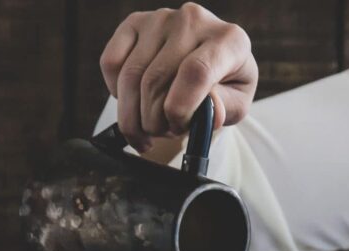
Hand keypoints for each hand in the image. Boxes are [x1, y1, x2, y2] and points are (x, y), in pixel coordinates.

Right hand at [101, 3, 257, 151]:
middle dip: (154, 121)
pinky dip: (117, 95)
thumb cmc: (225, 87)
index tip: (178, 126)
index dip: (180, 108)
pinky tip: (134, 105)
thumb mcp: (237, 105)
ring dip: (134, 115)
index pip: (196, 71)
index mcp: (229, 41)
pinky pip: (112, 63)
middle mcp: (194, 20)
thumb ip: (225, 108)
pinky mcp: (135, 22)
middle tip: (164, 133)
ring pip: (131, 76)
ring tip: (149, 129)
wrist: (210, 63)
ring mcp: (161, 18)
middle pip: (156, 79)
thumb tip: (208, 110)